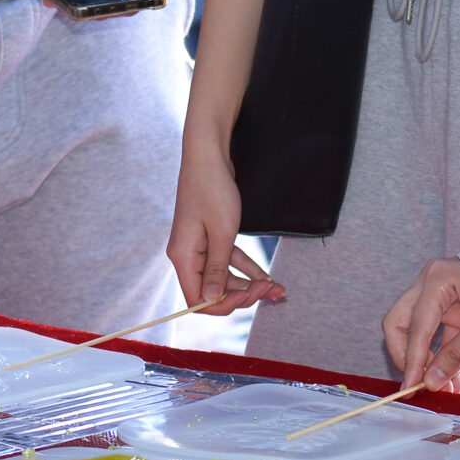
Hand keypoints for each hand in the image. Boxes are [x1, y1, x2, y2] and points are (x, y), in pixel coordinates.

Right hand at [168, 144, 284, 313]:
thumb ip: (218, 269)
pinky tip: (265, 274)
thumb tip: (211, 300)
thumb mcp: (222, 232)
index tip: (251, 295)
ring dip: (248, 283)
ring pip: (223, 277)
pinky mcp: (209, 237)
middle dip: (243, 294)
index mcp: (183, 257)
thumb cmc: (213, 189)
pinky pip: (227, 260)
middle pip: (212, 290)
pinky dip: (245, 268)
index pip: (198, 300)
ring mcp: (198, 246)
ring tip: (275, 286)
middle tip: (271, 290)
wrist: (209, 154)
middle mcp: (187, 255)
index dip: (225, 304)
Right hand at [383, 257, 459, 392]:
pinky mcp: (446, 310)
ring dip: (424, 361)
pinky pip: (433, 338)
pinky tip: (452, 381)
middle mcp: (429, 284)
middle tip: (417, 384)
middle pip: (399, 323)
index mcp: (438, 279)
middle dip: (406, 356)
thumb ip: (458, 353)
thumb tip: (432, 382)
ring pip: (412, 332)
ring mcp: (435, 295)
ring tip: (445, 389)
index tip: (411, 387)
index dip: (412, 360)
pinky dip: (440, 359)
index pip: (416, 326)